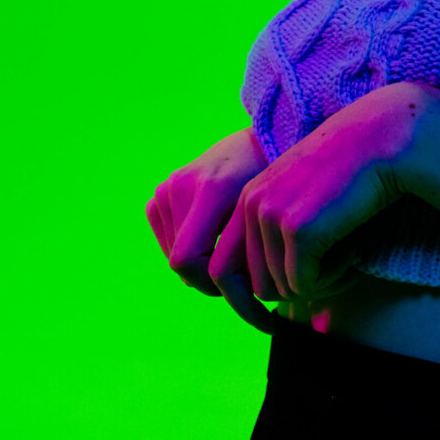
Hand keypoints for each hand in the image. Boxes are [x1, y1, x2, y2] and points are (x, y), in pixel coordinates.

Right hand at [145, 128, 271, 326]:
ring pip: (173, 252)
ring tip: (230, 260)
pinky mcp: (162, 191)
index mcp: (212, 189)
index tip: (241, 290)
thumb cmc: (277, 185)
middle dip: (207, 279)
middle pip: (178, 260)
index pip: (186, 259)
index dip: (209, 284)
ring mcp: (169, 186)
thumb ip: (252, 252)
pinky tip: (213, 244)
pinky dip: (186, 248)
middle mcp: (183, 184)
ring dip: (199, 264)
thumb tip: (242, 298)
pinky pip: (167, 238)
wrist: (261, 142)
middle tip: (240, 281)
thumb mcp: (270, 216)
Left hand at [208, 84, 438, 318]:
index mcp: (248, 198)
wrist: (383, 141)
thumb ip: (280, 234)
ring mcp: (272, 216)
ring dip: (319, 282)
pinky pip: (306, 286)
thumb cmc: (353, 175)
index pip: (230, 270)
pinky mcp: (299, 229)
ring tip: (346, 250)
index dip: (261, 292)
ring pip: (283, 290)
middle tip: (335, 267)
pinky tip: (354, 249)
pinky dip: (334, 278)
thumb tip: (267, 291)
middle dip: (298, 288)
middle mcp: (252, 205)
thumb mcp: (303, 200)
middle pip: (259, 287)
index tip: (290, 299)